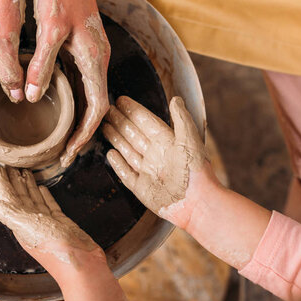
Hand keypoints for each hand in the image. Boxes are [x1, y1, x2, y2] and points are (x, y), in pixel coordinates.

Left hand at [0, 166, 128, 300]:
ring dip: (27, 185)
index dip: (1, 182)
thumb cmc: (54, 248)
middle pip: (18, 195)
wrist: (81, 265)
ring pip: (33, 198)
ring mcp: (45, 221)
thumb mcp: (27, 227)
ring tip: (24, 171)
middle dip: (12, 180)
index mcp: (18, 221)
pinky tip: (42, 187)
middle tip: (9, 163)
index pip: (6, 196)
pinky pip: (48, 204)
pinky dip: (44, 195)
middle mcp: (29, 220)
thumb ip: (8, 213)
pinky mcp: (60, 222)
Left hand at [28, 0, 110, 167]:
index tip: (69, 153)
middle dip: (81, 132)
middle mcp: (98, 59)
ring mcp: (92, 53)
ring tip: (58, 137)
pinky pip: (81, 80)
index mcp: (94, 59)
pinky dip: (72, 99)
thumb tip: (33, 96)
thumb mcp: (49, 32)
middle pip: (95, 106)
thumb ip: (43, 66)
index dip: (84, 135)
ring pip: (88, 94)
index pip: (97, 109)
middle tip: (62, 153)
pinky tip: (56, 104)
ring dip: (77, 117)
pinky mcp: (84, 46)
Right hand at [102, 96, 206, 219]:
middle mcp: (156, 155)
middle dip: (121, 122)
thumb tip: (175, 98)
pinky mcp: (141, 188)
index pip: (146, 122)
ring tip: (104, 126)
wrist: (196, 202)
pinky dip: (118, 163)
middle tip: (106, 111)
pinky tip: (110, 154)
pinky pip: (126, 173)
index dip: (134, 111)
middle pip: (134, 135)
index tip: (120, 101)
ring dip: (116, 138)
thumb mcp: (189, 139)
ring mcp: (148, 172)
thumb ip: (181, 118)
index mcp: (168, 142)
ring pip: (128, 151)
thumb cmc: (195, 170)